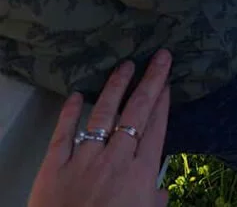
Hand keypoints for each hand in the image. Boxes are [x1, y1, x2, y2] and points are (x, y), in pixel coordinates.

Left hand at [29, 51, 171, 206]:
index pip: (156, 128)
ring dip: (116, 86)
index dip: (163, 102)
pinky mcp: (55, 166)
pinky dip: (69, 112)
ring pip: (103, 113)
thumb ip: (153, 202)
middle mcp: (115, 160)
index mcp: (139, 175)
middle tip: (160, 56)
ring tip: (125, 66)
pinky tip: (75, 94)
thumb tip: (160, 191)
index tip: (168, 81)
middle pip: (137, 112)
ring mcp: (84, 160)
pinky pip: (64, 132)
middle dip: (151, 81)